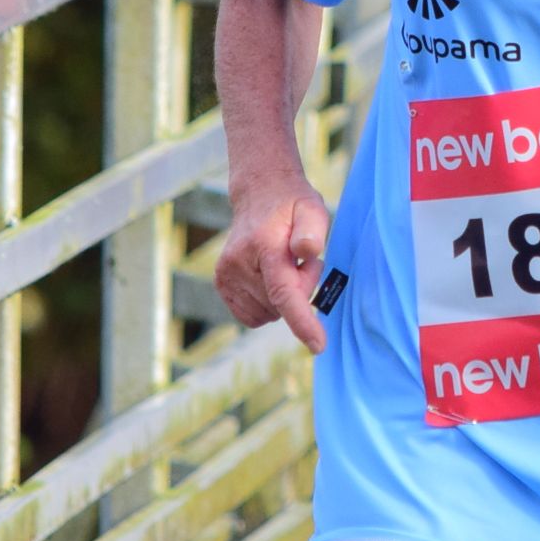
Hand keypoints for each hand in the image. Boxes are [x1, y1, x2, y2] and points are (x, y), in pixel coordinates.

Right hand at [213, 166, 331, 351]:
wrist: (259, 195)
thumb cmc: (292, 206)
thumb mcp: (311, 209)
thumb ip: (313, 230)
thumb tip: (308, 251)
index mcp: (264, 246)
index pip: (283, 292)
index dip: (302, 322)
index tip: (318, 345)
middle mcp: (239, 263)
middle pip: (280, 305)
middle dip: (299, 291)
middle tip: (301, 262)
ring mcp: (226, 275)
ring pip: (268, 314)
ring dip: (282, 298)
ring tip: (283, 265)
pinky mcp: (221, 284)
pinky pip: (252, 316)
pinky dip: (267, 305)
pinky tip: (269, 278)